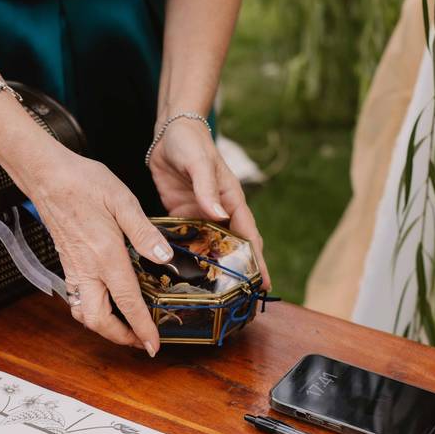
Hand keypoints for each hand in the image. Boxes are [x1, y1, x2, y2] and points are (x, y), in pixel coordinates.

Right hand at [5, 140, 173, 355]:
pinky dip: (92, 311)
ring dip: (104, 327)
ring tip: (126, 326)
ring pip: (84, 313)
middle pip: (98, 321)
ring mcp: (73, 268)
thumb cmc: (83, 182)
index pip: (127, 302)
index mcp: (105, 255)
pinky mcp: (66, 263)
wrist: (47, 174)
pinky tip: (107, 302)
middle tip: (141, 340)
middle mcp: (87, 268)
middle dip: (119, 338)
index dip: (142, 328)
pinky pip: (77, 298)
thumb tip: (165, 258)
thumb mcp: (123, 201)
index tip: (154, 345)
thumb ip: (145, 233)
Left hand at [147, 118, 270, 289]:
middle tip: (239, 301)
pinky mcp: (182, 214)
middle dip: (237, 272)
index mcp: (231, 202)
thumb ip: (206, 189)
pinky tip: (180, 272)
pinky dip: (185, 255)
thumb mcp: (199, 164)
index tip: (263, 285)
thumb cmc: (192, 143)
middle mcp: (219, 213)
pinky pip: (186, 239)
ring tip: (210, 296)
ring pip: (209, 247)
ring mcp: (200, 215)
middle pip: (232, 248)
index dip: (256, 262)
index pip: (249, 237)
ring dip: (210, 268)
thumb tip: (217, 214)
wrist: (171, 132)